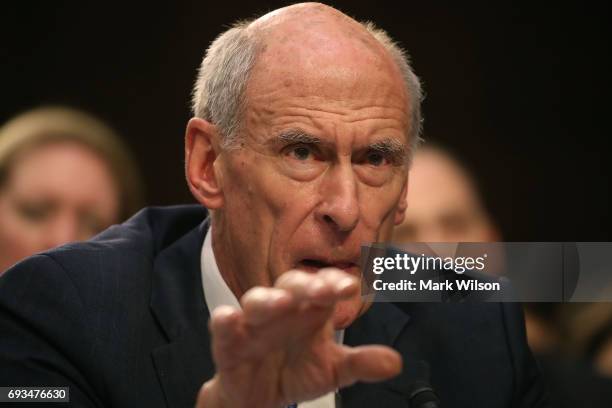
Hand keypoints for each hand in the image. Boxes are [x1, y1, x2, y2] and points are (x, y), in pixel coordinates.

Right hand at [196, 268, 401, 407]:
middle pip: (291, 285)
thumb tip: (395, 362)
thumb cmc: (298, 370)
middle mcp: (283, 309)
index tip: (351, 286)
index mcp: (311, 309)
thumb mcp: (333, 369)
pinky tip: (228, 318)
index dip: (335, 283)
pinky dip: (224, 321)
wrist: (262, 396)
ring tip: (282, 303)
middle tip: (322, 289)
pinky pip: (223, 326)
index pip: (324, 287)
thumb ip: (361, 363)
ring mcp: (254, 323)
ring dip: (268, 299)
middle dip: (305, 284)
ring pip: (257, 300)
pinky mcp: (229, 342)